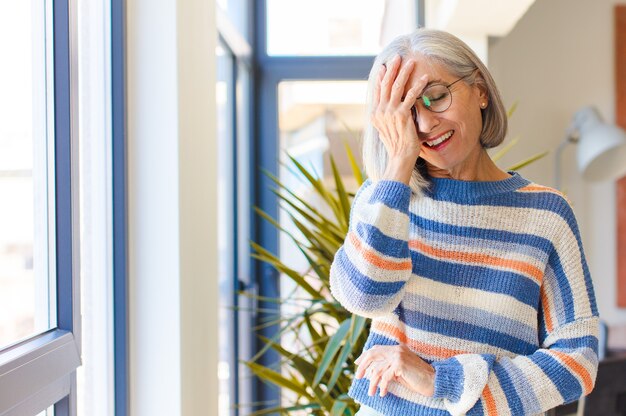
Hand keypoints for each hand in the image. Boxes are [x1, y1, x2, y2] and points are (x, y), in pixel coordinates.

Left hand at [354, 344, 434, 397]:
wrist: (435, 381)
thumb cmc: (418, 379)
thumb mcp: (401, 372)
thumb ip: (389, 368)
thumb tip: (374, 372)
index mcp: (397, 349)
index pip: (377, 349)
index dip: (365, 356)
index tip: (358, 363)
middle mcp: (397, 349)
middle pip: (373, 354)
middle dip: (363, 366)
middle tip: (358, 377)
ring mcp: (398, 356)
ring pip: (378, 369)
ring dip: (373, 383)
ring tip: (371, 393)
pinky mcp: (400, 364)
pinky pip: (385, 377)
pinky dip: (383, 386)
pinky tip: (383, 393)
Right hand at [371, 55, 428, 182]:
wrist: (399, 157)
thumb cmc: (396, 145)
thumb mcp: (386, 129)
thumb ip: (385, 116)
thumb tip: (388, 108)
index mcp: (375, 114)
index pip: (378, 90)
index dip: (381, 77)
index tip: (385, 66)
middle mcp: (380, 111)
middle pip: (386, 84)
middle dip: (392, 68)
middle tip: (398, 57)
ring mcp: (390, 112)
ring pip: (396, 86)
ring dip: (404, 72)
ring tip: (412, 62)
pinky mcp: (402, 115)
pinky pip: (410, 96)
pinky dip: (418, 85)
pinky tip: (425, 78)